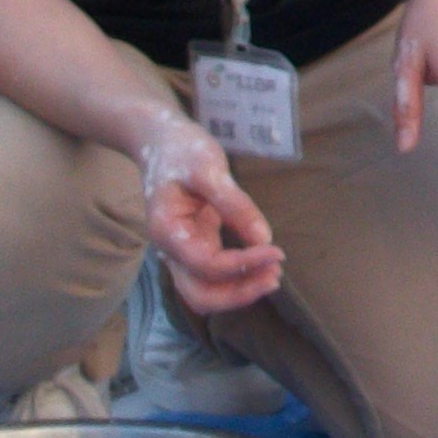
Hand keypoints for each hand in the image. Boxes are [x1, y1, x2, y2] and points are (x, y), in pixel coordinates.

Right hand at [131, 110, 282, 315]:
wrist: (161, 142)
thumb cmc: (182, 151)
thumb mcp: (208, 167)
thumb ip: (234, 204)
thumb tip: (263, 239)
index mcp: (167, 231)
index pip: (206, 265)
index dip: (243, 264)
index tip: (276, 251)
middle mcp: (170, 250)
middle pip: (200, 294)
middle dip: (238, 292)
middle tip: (275, 276)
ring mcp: (180, 252)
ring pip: (204, 290)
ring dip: (238, 290)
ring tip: (273, 276)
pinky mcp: (194, 246)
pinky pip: (212, 274)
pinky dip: (235, 277)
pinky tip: (260, 266)